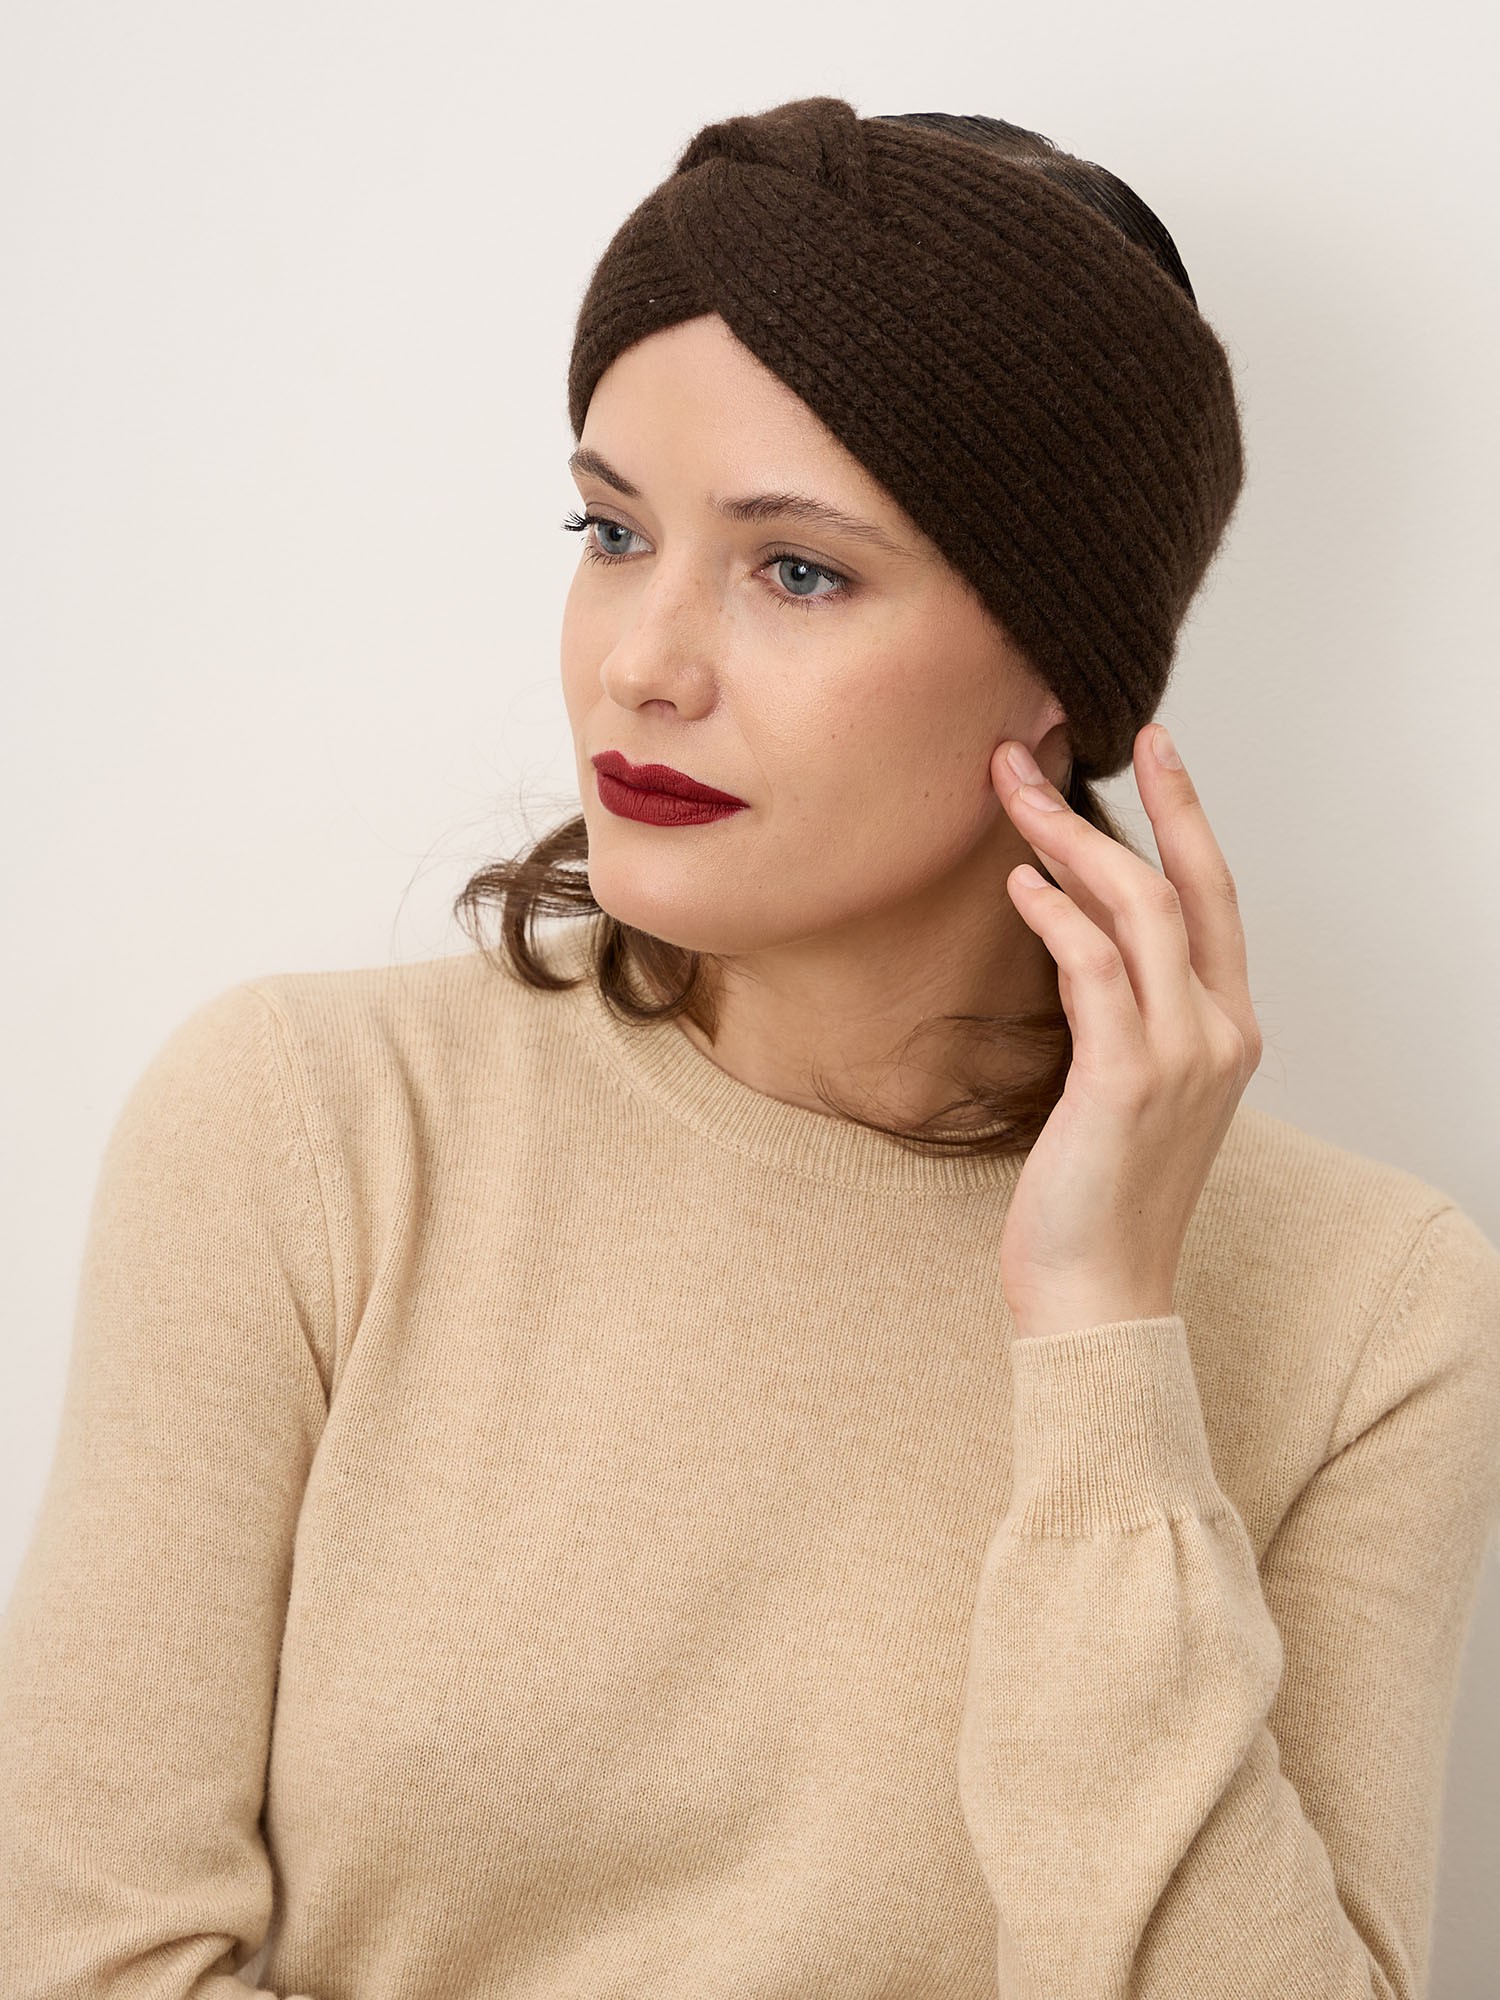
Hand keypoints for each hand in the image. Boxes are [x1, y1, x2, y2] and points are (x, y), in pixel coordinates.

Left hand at [991, 724, 1262, 1341]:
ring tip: (1007, 797)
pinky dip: (1056, 915)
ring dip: (1068, 841)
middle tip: (1045, 745)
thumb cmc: (1099, 1192)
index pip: (1214, 896)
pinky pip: (1093, 967)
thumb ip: (1117, 1004)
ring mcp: (1183, 1054)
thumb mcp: (1123, 1082)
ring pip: (1137, 908)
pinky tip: (1017, 886)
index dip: (1186, 814)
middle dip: (1129, 799)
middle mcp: (1221, 1030)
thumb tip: (1072, 923)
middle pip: (1186, 882)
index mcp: (1228, 1027)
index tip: (1152, 745)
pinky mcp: (1128, 1078)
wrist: (1099, 1290)